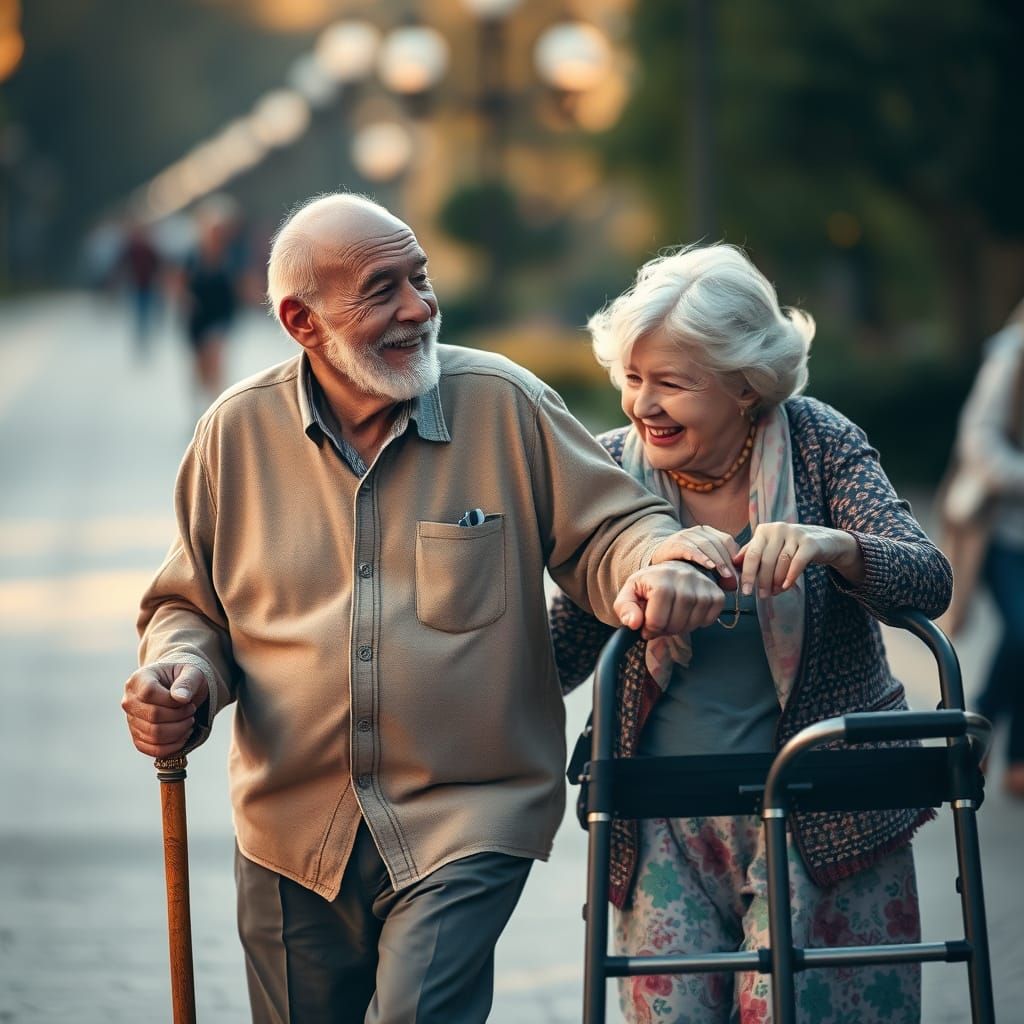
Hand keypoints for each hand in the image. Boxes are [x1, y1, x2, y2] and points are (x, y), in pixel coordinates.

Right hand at [121, 662, 208, 757]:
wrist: (180, 690)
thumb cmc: (185, 678)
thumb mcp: (192, 673)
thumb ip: (188, 682)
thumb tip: (181, 698)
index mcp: (139, 679)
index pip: (149, 693)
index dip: (172, 701)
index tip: (187, 700)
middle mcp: (130, 700)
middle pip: (153, 716)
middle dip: (179, 716)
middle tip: (191, 711)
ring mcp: (131, 720)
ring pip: (154, 735)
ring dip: (179, 731)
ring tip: (189, 721)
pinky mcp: (138, 736)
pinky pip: (152, 749)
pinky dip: (172, 746)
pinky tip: (184, 735)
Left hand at [614, 562, 724, 639]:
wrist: (673, 571)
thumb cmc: (650, 585)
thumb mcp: (630, 593)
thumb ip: (624, 608)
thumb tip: (633, 623)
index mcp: (660, 578)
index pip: (656, 620)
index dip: (649, 628)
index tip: (647, 624)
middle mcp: (684, 578)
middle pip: (675, 623)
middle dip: (664, 630)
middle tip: (660, 622)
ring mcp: (703, 585)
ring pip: (692, 624)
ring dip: (680, 628)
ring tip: (673, 618)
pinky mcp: (716, 593)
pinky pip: (708, 620)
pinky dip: (698, 623)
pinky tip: (688, 614)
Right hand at [649, 526, 739, 587]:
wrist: (658, 559)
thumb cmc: (685, 564)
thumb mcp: (705, 564)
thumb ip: (720, 570)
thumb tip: (735, 583)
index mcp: (708, 532)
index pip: (727, 541)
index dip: (735, 556)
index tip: (740, 573)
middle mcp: (697, 531)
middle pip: (718, 543)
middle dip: (727, 561)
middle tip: (733, 578)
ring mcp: (685, 535)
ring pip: (706, 545)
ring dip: (718, 560)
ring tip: (725, 575)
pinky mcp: (675, 543)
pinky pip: (690, 549)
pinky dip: (701, 557)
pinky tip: (709, 567)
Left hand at [735, 523, 863, 596]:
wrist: (825, 541)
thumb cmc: (791, 547)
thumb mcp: (770, 547)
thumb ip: (752, 553)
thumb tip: (734, 562)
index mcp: (764, 530)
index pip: (751, 554)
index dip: (747, 574)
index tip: (744, 591)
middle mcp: (778, 529)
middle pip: (766, 560)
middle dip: (762, 581)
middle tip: (762, 596)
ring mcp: (795, 534)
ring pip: (781, 563)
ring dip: (776, 581)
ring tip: (774, 592)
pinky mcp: (810, 542)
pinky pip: (797, 562)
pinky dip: (790, 576)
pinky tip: (785, 587)